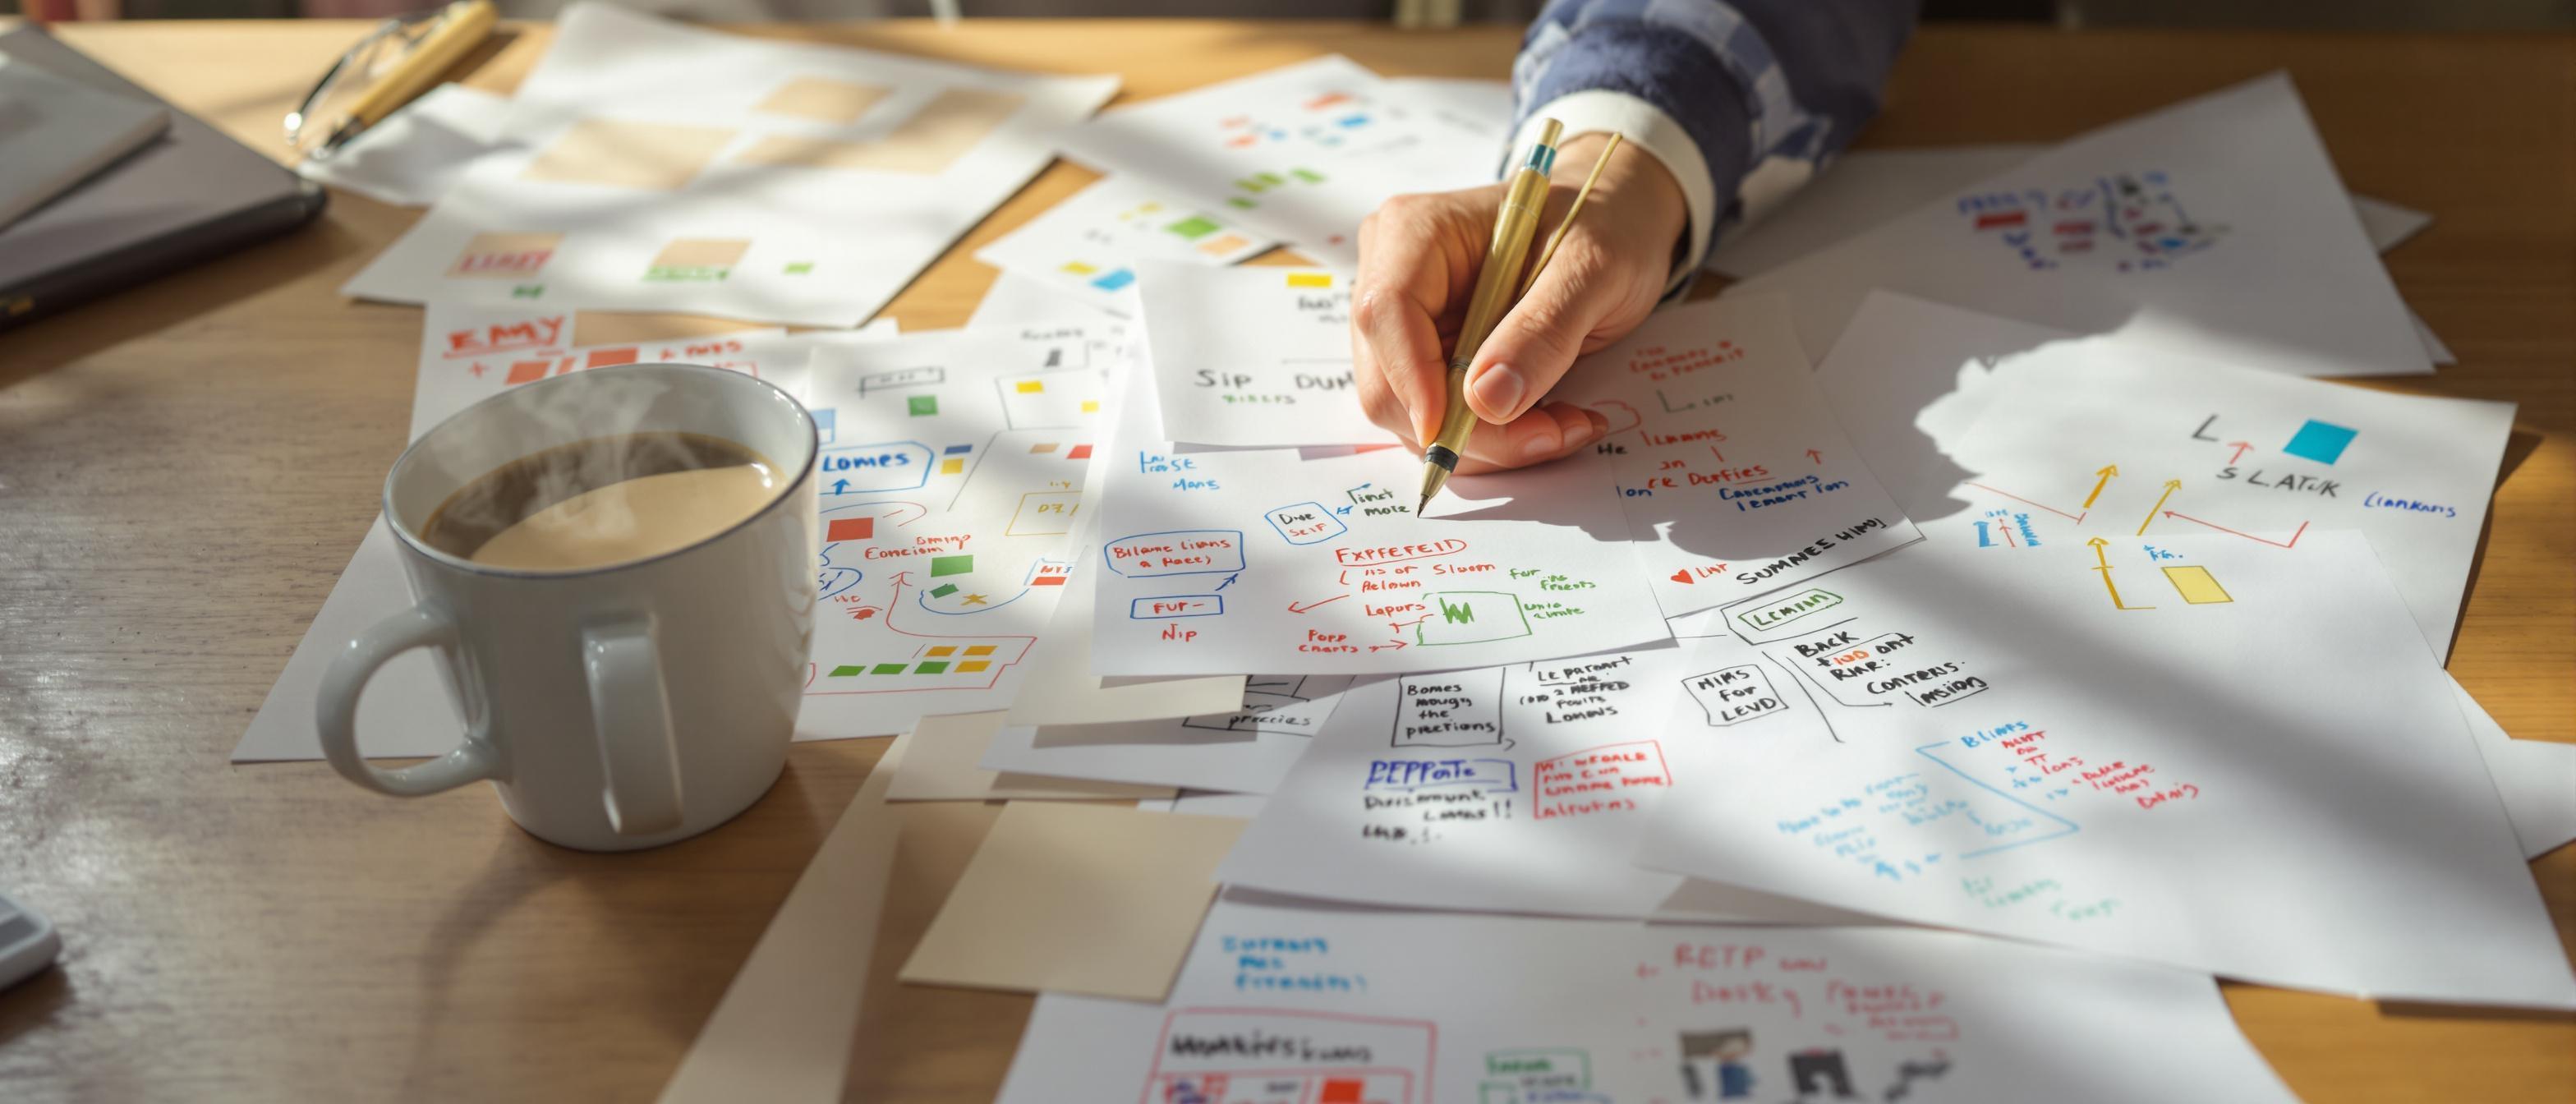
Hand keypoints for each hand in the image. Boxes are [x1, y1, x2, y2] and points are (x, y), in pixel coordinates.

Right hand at [1350, 133, 1689, 472]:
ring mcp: (1406, 324)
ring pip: (1413, 416)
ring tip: (1566, 424)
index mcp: (1415, 231)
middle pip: (1388, 382)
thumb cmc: (1604, 223)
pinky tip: (1550, 419)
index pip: (1386, 314)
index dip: (1415, 380)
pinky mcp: (1428, 360)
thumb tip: (1485, 399)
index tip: (1465, 427)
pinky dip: (1495, 438)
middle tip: (1553, 434)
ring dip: (1489, 442)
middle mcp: (1392, 277)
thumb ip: (1543, 329)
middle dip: (1465, 429)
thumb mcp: (1593, 268)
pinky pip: (1442, 422)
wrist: (1615, 219)